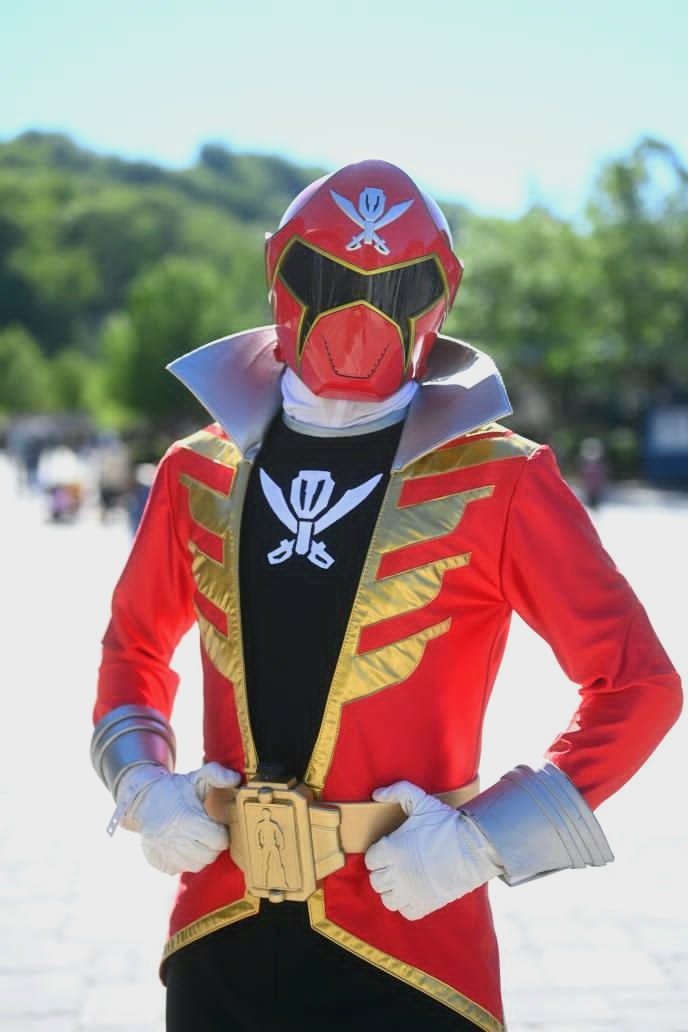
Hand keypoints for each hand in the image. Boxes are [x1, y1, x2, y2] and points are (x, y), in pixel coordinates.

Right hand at [115, 762, 240, 874]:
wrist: (144, 802)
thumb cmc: (176, 790)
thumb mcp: (196, 778)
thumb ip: (217, 775)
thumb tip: (236, 779)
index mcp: (187, 820)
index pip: (219, 840)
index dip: (221, 832)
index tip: (215, 824)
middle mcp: (175, 841)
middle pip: (210, 855)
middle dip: (212, 844)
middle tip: (207, 831)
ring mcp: (166, 855)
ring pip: (197, 865)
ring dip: (200, 854)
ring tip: (195, 838)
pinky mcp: (159, 863)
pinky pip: (181, 869)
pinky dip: (184, 860)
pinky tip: (181, 845)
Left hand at [364, 781, 502, 919]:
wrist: (474, 847)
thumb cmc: (447, 823)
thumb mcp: (421, 801)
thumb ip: (397, 791)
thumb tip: (376, 793)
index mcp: (391, 850)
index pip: (370, 860)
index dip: (379, 854)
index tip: (390, 850)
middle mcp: (397, 874)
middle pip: (376, 881)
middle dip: (384, 872)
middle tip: (397, 864)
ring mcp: (410, 892)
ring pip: (387, 899)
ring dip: (393, 890)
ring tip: (403, 880)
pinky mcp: (425, 905)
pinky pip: (406, 912)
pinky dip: (407, 904)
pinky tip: (415, 891)